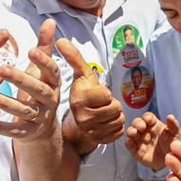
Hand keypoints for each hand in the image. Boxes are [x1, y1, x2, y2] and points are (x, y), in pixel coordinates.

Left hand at [0, 19, 61, 141]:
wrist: (42, 128)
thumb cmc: (38, 91)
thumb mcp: (42, 71)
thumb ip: (44, 46)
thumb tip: (50, 21)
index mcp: (53, 84)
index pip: (51, 71)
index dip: (43, 62)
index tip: (30, 50)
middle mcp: (49, 101)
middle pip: (37, 90)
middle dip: (20, 80)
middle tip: (2, 69)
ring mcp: (39, 118)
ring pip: (23, 110)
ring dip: (5, 102)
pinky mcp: (27, 133)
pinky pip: (13, 131)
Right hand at [55, 37, 123, 155]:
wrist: (76, 121)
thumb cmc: (81, 94)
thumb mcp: (80, 75)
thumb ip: (74, 57)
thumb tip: (61, 39)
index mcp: (78, 100)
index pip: (106, 95)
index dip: (105, 93)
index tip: (95, 94)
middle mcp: (83, 118)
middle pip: (116, 109)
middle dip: (112, 105)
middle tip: (101, 104)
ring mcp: (91, 132)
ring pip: (119, 121)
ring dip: (115, 116)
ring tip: (103, 113)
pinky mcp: (99, 141)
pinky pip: (119, 132)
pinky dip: (116, 127)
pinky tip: (105, 123)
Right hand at [125, 112, 180, 169]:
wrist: (171, 162)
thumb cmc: (173, 146)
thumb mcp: (176, 135)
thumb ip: (173, 126)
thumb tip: (170, 116)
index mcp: (154, 124)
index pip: (147, 117)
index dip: (146, 117)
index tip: (148, 120)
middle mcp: (145, 131)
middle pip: (137, 122)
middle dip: (137, 123)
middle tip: (141, 127)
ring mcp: (139, 140)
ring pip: (131, 132)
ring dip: (131, 131)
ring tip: (134, 133)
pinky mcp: (136, 150)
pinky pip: (129, 145)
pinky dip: (128, 143)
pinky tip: (130, 142)